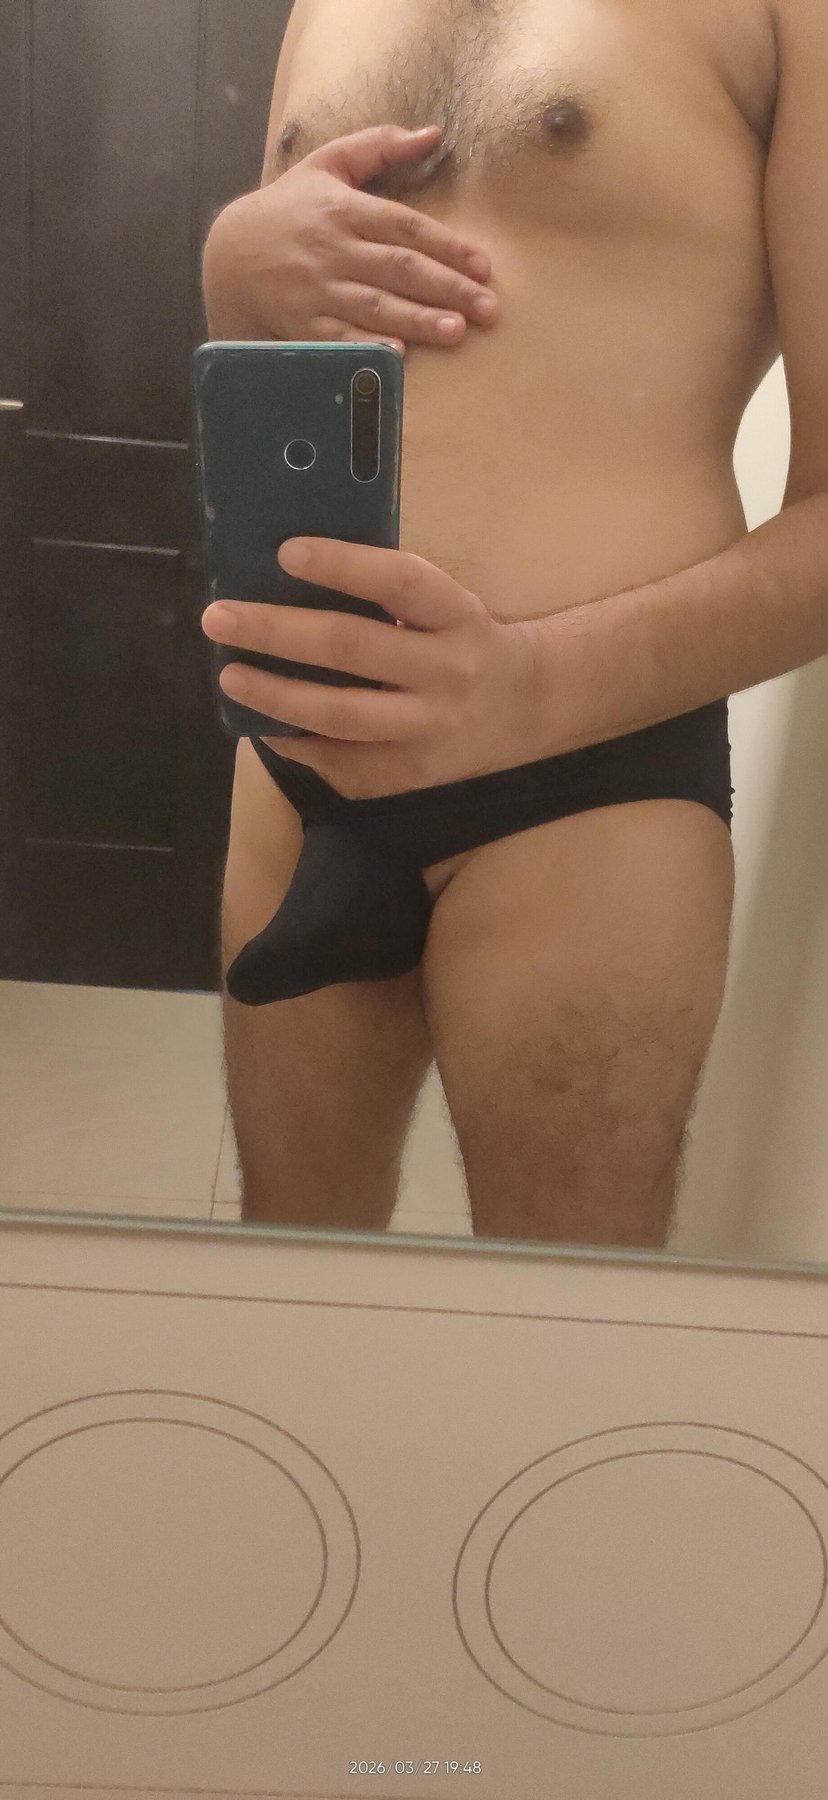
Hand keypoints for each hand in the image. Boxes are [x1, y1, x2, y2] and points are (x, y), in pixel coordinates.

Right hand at [201, 122, 500, 351]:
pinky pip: (340, 338)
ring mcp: (318, 290)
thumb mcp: (328, 164)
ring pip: (376, 306)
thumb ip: (379, 146)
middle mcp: (334, 249)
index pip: (406, 227)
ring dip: (418, 320)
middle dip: (447, 289)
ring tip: (457, 332)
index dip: (448, 246)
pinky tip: (397, 355)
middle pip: (399, 269)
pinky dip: (368, 346)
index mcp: (345, 209)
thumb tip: (433, 133)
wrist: (230, 254)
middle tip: (488, 310)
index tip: (483, 266)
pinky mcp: (303, 324)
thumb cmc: (289, 208)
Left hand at [201, 539, 545, 798]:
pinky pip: (347, 765)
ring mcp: (431, 729)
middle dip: (277, 632)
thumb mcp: (447, 604)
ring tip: (231, 677)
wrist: (529, 705)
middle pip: (353, 649)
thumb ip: (389, 592)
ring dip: (277, 697)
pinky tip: (266, 728)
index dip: (343, 565)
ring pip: (342, 716)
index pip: (399, 582)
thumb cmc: (467, 639)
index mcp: (457, 615)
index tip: (285, 552)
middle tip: (220, 617)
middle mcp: (448, 672)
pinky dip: (300, 747)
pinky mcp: (415, 773)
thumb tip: (290, 571)